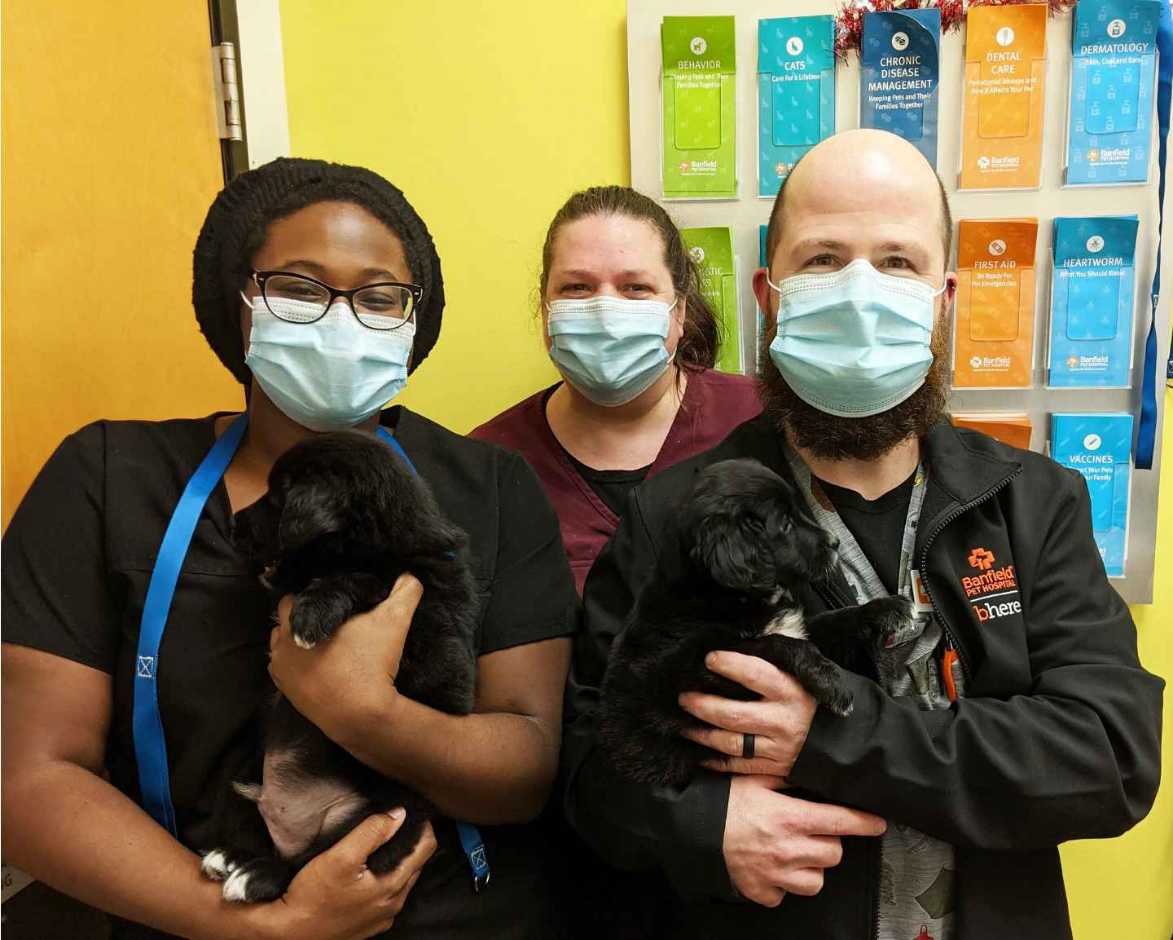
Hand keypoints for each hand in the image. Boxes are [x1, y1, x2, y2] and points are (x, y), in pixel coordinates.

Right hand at [254, 811, 436, 939]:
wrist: (289, 934)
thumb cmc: (312, 896)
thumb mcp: (341, 856)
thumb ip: (372, 832)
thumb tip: (399, 814)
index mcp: (393, 887)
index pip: (426, 849)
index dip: (422, 826)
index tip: (412, 811)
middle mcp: (393, 905)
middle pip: (416, 864)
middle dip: (410, 841)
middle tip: (396, 821)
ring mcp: (381, 917)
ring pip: (401, 880)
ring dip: (398, 859)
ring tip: (383, 841)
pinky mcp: (367, 924)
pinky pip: (386, 895)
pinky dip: (385, 877)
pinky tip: (369, 869)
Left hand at [268, 575, 422, 735]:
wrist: (362, 715)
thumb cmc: (371, 664)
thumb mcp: (394, 621)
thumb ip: (405, 592)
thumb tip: (410, 575)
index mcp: (299, 622)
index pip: (292, 600)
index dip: (310, 597)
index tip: (331, 603)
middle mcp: (281, 646)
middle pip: (285, 623)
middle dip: (303, 620)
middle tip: (331, 624)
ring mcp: (282, 673)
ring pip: (282, 648)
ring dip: (298, 643)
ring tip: (325, 645)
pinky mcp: (287, 694)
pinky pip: (286, 672)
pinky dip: (298, 667)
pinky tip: (320, 666)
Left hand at [679, 651, 816, 777]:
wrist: (845, 739)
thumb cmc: (814, 699)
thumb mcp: (801, 675)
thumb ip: (772, 662)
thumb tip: (736, 645)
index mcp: (791, 691)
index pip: (755, 673)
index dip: (729, 664)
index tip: (709, 658)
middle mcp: (783, 720)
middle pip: (734, 713)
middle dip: (703, 705)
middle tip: (683, 697)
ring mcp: (778, 747)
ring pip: (731, 742)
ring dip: (702, 734)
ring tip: (684, 724)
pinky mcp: (774, 768)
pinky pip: (738, 766)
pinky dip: (716, 761)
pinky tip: (699, 752)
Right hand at [723, 776, 885, 905]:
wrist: (691, 829)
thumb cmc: (722, 801)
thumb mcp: (755, 779)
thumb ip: (787, 779)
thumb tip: (811, 775)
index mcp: (790, 818)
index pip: (840, 822)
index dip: (864, 822)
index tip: (877, 823)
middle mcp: (788, 850)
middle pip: (833, 853)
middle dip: (827, 842)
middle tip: (810, 831)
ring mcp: (776, 875)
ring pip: (816, 881)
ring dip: (810, 867)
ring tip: (794, 853)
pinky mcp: (762, 892)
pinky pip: (785, 895)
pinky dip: (782, 885)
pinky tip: (772, 868)